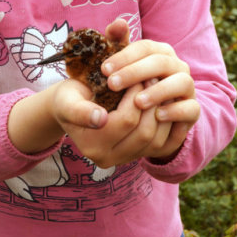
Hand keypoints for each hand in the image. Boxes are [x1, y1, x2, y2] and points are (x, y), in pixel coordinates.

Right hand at [51, 80, 173, 167]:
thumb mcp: (67, 100)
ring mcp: (124, 160)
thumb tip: (100, 119)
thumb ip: (79, 111)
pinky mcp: (137, 157)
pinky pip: (163, 146)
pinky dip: (169, 126)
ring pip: (156, 140)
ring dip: (163, 113)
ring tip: (159, 90)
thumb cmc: (69, 98)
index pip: (127, 120)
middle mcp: (108, 159)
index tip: (138, 76)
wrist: (71, 108)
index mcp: (91, 146)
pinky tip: (166, 105)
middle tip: (153, 80)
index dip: (137, 95)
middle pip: (144, 133)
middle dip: (152, 103)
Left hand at [100, 18, 200, 158]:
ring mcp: (188, 88)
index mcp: (161, 53)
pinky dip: (176, 111)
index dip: (124, 56)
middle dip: (135, 72)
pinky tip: (158, 116)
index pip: (145, 47)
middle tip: (112, 84)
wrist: (149, 120)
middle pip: (161, 62)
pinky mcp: (193, 110)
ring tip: (137, 102)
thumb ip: (118, 43)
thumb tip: (118, 22)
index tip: (104, 69)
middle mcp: (178, 67)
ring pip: (181, 82)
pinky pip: (191, 108)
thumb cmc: (132, 89)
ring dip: (159, 91)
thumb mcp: (121, 68)